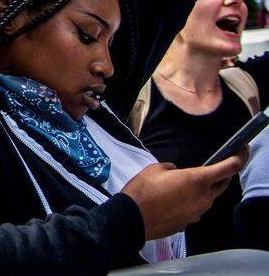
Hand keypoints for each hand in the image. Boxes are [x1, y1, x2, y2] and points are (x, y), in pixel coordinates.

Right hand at [121, 153, 244, 239]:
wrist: (132, 218)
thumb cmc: (143, 191)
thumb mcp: (155, 169)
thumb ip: (172, 169)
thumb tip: (176, 173)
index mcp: (197, 180)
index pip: (229, 168)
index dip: (239, 158)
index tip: (241, 151)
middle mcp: (203, 198)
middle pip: (221, 185)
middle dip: (220, 177)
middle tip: (211, 170)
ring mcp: (197, 213)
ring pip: (206, 199)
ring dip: (199, 191)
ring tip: (178, 188)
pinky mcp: (188, 223)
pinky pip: (194, 210)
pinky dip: (188, 204)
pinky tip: (170, 201)